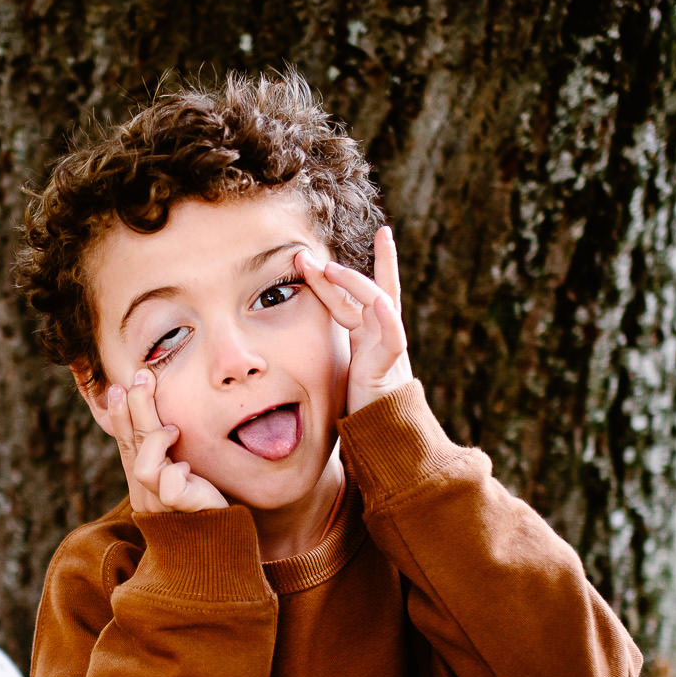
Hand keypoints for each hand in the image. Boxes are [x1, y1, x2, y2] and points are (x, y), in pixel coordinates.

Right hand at [105, 368, 227, 514]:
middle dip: (135, 408)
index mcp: (143, 481)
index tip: (119, 386)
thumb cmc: (207, 502)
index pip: (126, 443)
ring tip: (175, 431)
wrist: (224, 540)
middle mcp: (144, 493)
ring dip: (157, 440)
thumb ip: (169, 450)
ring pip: (144, 466)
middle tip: (141, 378)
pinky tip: (189, 469)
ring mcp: (158, 506)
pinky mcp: (178, 512)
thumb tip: (163, 412)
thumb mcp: (185, 469)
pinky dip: (177, 472)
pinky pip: (169, 486)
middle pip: (133, 445)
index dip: (120, 416)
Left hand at [297, 225, 413, 414]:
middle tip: (347, 242)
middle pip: (368, 290)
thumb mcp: (336, 374)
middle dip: (358, 266)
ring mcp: (387, 345)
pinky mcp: (390, 363)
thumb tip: (282, 354)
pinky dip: (386, 318)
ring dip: (354, 283)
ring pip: (377, 302)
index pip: (351, 298)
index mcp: (365, 336)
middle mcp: (378, 334)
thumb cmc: (360, 407)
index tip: (315, 257)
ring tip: (330, 268)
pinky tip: (377, 301)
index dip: (336, 278)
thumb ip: (325, 359)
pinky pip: (393, 335)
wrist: (384, 434)